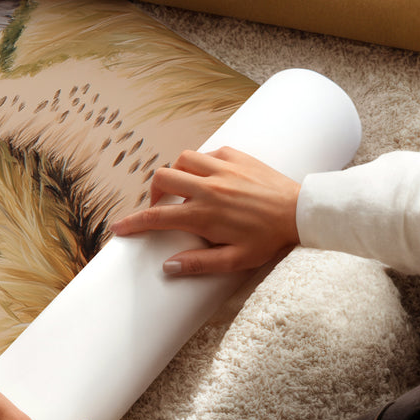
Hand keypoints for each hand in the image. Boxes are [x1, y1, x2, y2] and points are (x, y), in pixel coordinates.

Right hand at [110, 147, 300, 275]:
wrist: (301, 212)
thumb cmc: (269, 239)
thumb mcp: (236, 260)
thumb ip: (199, 264)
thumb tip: (168, 267)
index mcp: (204, 214)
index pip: (157, 217)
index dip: (133, 223)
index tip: (118, 228)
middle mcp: (208, 187)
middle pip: (162, 179)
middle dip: (154, 193)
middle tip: (163, 207)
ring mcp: (222, 168)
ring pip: (182, 159)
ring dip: (177, 173)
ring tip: (185, 189)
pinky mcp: (236, 156)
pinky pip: (208, 152)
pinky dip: (202, 163)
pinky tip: (210, 177)